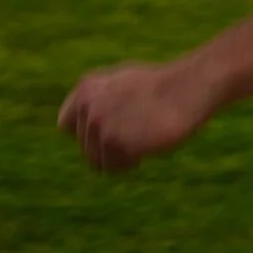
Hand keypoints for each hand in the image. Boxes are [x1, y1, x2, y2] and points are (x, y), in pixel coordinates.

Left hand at [58, 60, 219, 170]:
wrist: (187, 89)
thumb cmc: (161, 88)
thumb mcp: (121, 84)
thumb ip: (98, 100)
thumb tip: (80, 122)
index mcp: (86, 90)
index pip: (66, 126)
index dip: (88, 133)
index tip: (110, 130)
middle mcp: (88, 107)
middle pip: (86, 150)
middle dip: (109, 148)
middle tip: (137, 131)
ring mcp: (100, 126)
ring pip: (98, 163)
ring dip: (120, 158)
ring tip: (142, 139)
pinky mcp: (115, 143)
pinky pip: (115, 169)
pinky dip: (131, 163)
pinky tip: (147, 145)